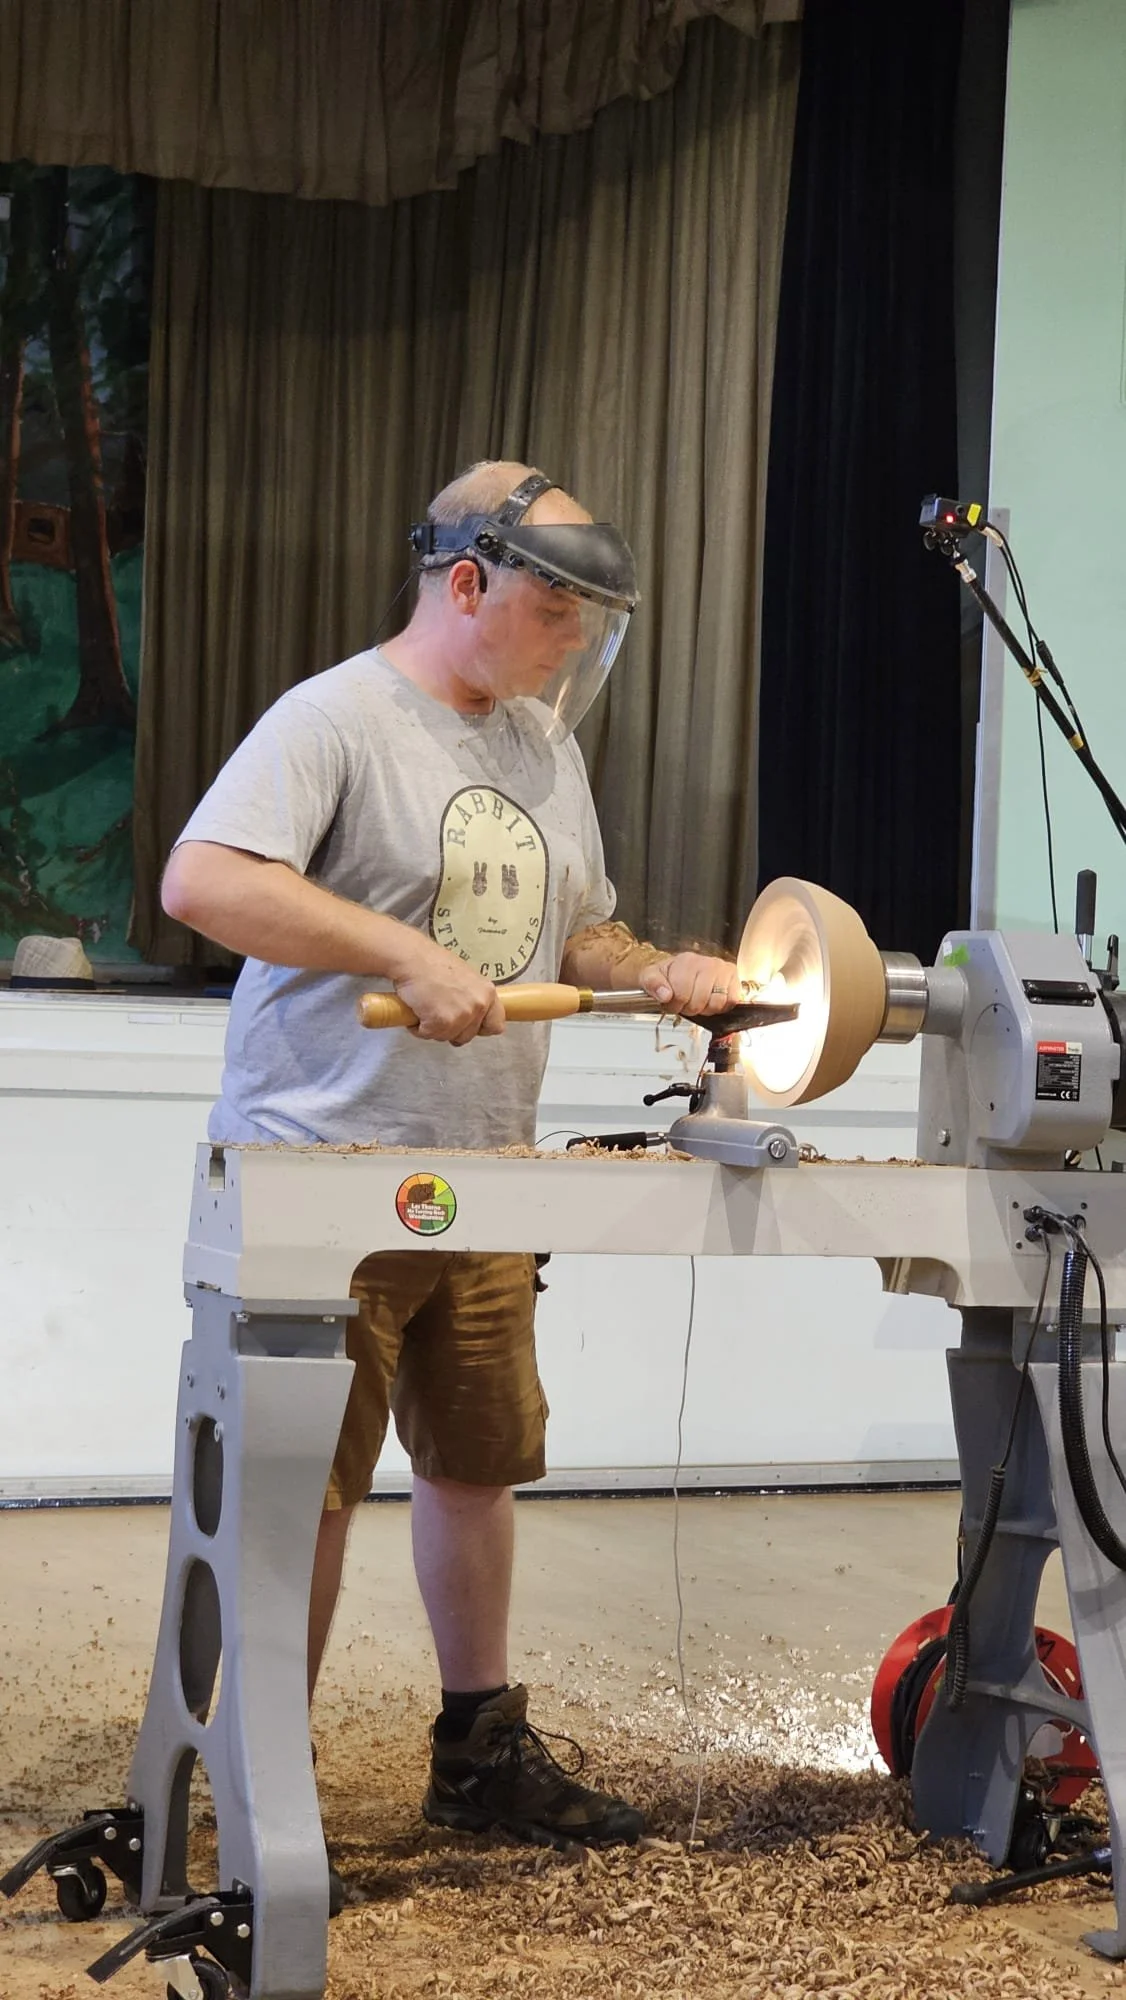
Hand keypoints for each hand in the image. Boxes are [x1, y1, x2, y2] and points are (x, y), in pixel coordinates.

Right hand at [391, 935, 506, 1045]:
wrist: (412, 958)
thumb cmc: (433, 963)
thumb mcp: (466, 978)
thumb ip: (473, 997)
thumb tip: (471, 1013)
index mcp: (487, 993)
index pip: (496, 1025)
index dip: (480, 1028)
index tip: (469, 1025)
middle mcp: (478, 1005)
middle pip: (467, 1036)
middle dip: (451, 1029)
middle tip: (438, 1010)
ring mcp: (461, 1015)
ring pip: (446, 1037)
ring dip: (433, 1027)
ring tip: (426, 1006)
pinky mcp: (441, 1022)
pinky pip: (428, 1035)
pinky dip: (418, 1027)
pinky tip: (417, 1009)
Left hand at [638, 953, 743, 1017]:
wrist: (680, 971)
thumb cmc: (668, 975)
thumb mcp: (651, 976)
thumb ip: (653, 984)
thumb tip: (665, 995)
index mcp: (687, 961)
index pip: (682, 993)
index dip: (674, 1005)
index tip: (671, 1002)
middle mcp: (708, 962)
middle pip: (700, 1000)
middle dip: (689, 1008)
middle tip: (685, 1003)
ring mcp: (723, 970)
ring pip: (716, 1003)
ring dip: (705, 1009)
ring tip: (698, 1001)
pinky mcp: (734, 979)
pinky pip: (731, 1001)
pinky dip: (720, 1007)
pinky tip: (710, 1000)